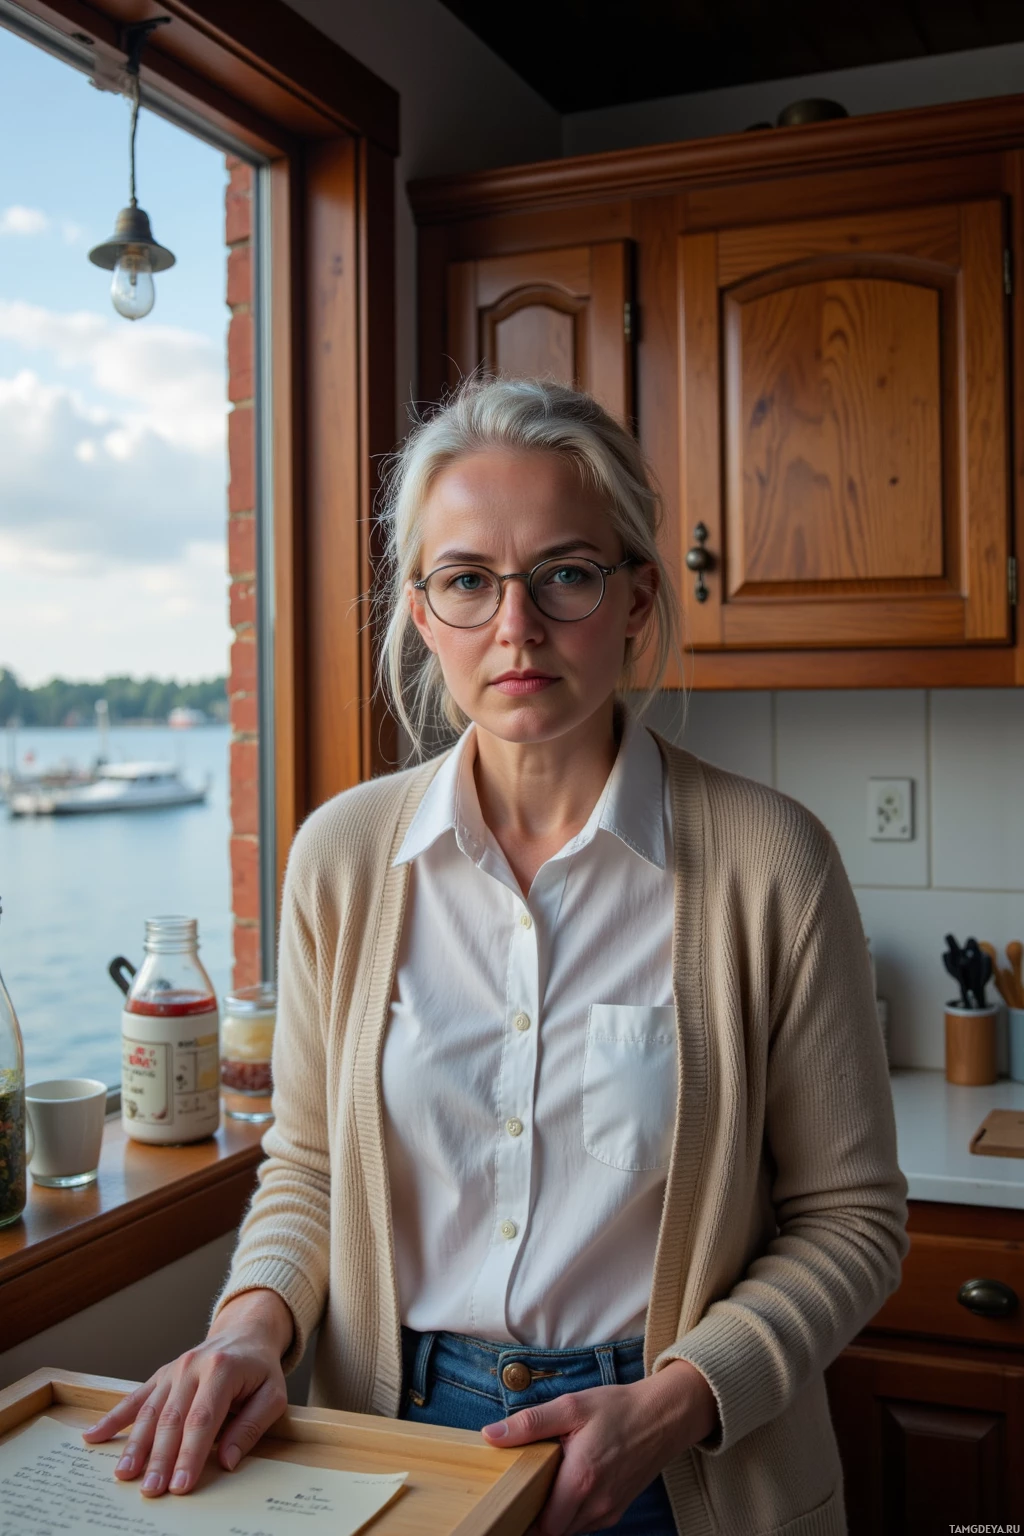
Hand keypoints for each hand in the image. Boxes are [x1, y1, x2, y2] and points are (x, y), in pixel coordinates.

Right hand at [81, 1289, 293, 1496]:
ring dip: (135, 1446)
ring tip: (124, 1475)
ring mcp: (173, 1370)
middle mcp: (192, 1367)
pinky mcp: (161, 1375)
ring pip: (149, 1411)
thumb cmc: (260, 1369)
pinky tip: (93, 1436)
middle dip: (160, 1458)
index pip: (202, 1420)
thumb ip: (251, 1427)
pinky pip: (134, 1398)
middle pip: (171, 1419)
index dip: (190, 1455)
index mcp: (222, 1370)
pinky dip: (113, 1418)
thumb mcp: (273, 1395)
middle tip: (150, 1490)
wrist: (246, 1333)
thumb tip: (227, 1461)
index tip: (180, 1485)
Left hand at [481, 1359, 716, 1535]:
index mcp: (581, 1480)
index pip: (543, 1526)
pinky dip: (574, 1509)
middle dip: (537, 1514)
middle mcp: (596, 1504)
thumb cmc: (618, 1409)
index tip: (511, 1497)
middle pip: (555, 1530)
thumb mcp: (571, 1406)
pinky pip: (586, 1521)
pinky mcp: (618, 1509)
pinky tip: (571, 1481)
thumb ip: (530, 1424)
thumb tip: (492, 1434)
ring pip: (571, 1528)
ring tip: (549, 1479)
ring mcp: (610, 1510)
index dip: (523, 1516)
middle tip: (526, 1485)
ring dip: (556, 1512)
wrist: (664, 1416)